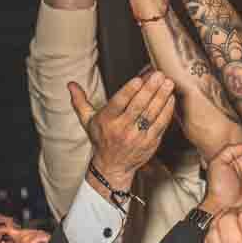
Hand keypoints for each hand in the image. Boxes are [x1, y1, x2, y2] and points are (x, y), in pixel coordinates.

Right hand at [69, 68, 175, 188]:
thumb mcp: (87, 121)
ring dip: (161, 97)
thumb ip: (80, 101)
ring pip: (151, 115)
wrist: (112, 167)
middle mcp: (122, 129)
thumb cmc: (101, 139)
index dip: (129, 91)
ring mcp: (138, 137)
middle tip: (159, 75)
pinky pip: (160, 125)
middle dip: (150, 90)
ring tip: (168, 83)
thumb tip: (70, 84)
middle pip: (138, 107)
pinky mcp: (150, 143)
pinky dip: (167, 111)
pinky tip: (171, 98)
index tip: (139, 79)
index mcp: (107, 121)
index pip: (118, 104)